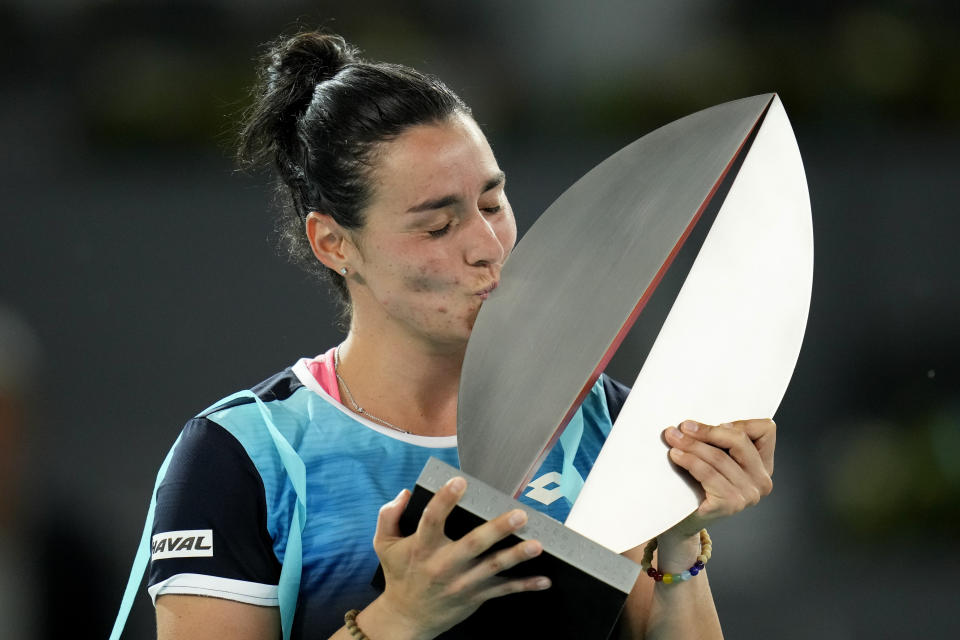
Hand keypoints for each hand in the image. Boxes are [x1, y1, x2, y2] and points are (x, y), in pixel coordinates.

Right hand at [366, 477, 550, 638]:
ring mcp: (463, 583)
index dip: (445, 500)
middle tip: (519, 515)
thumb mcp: (384, 545)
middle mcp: (444, 565)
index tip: (460, 481)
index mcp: (422, 548)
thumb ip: (389, 516)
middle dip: (497, 530)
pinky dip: (525, 585)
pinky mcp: (476, 596)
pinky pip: (504, 591)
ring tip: (537, 545)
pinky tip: (544, 579)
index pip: (432, 520)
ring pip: (493, 567)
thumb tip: (405, 494)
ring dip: (516, 556)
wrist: (407, 618)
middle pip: (473, 545)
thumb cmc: (400, 575)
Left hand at [661, 418, 775, 539]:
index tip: (712, 424)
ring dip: (692, 445)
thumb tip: (695, 423)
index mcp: (764, 464)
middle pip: (740, 440)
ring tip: (673, 438)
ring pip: (719, 457)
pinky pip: (708, 473)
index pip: (765, 430)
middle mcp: (762, 480)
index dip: (738, 423)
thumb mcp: (715, 457)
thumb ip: (718, 441)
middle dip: (708, 431)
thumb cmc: (699, 483)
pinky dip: (689, 461)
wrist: (685, 520)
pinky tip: (676, 455)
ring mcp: (748, 494)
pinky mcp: (730, 504)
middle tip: (683, 427)